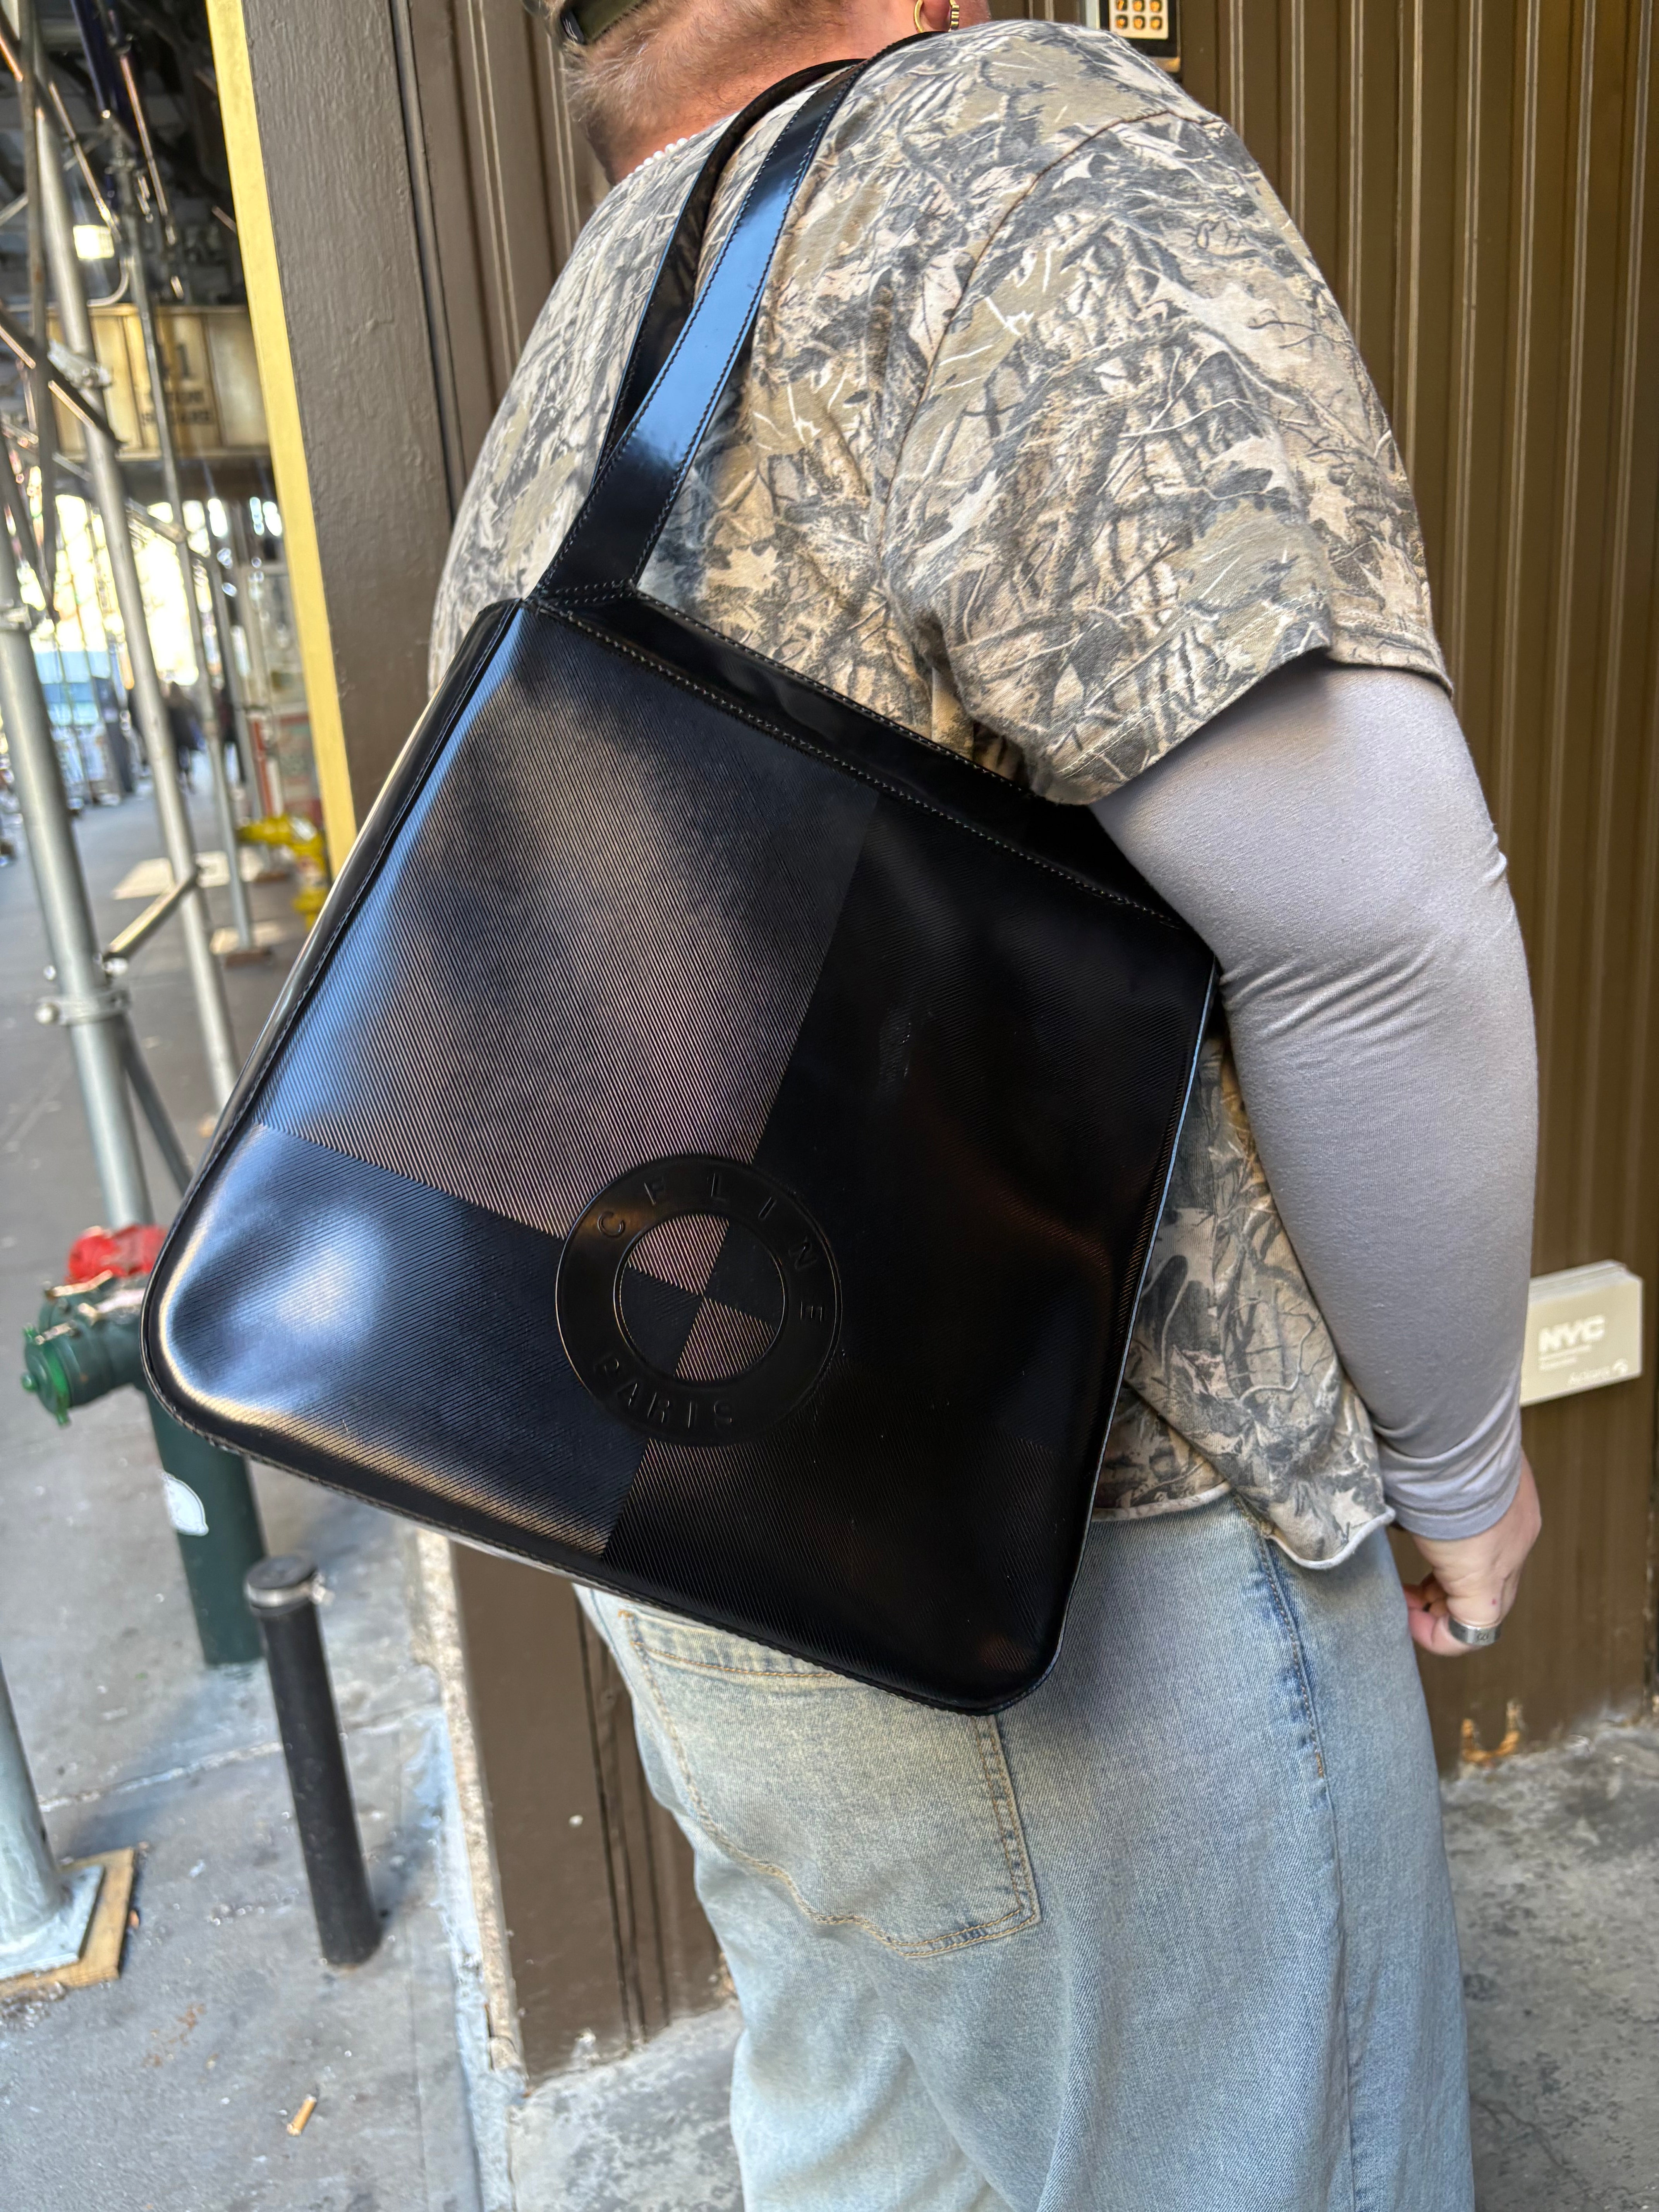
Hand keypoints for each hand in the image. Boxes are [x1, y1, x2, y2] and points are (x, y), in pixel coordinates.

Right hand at [1402, 1455, 1540, 1657]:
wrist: (1450, 1434)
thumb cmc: (1432, 1436)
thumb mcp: (1431, 1460)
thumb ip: (1419, 1479)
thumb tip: (1382, 1484)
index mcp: (1507, 1500)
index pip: (1488, 1548)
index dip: (1450, 1564)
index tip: (1416, 1561)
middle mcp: (1516, 1532)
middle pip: (1488, 1583)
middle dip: (1443, 1595)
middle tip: (1407, 1593)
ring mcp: (1507, 1559)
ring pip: (1481, 1610)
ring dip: (1440, 1613)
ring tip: (1404, 1605)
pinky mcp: (1485, 1581)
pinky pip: (1471, 1632)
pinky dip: (1440, 1636)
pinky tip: (1409, 1621)